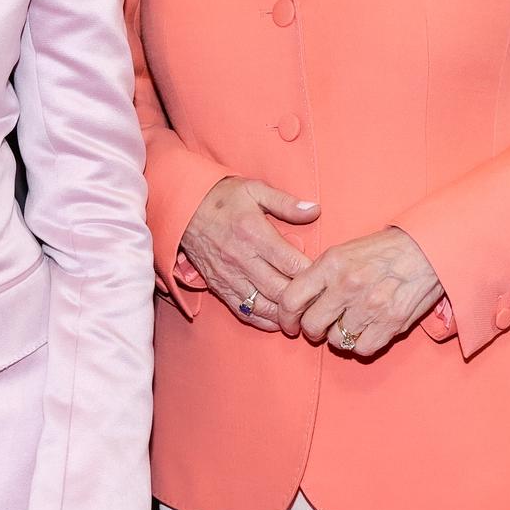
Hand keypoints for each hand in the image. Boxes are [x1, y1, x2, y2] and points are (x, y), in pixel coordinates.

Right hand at [179, 176, 321, 331]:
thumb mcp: (254, 190)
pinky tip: (278, 320)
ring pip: (264, 306)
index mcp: (255, 234)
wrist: (182, 208)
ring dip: (285, 315)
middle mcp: (243, 259)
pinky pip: (243, 311)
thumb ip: (286, 203)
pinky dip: (263, 320)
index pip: (292, 265)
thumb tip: (314, 210)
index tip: (327, 278)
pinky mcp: (219, 286)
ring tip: (303, 315)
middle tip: (321, 301)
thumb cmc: (222, 198)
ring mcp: (229, 276)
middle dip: (304, 300)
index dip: (313, 275)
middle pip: (281, 291)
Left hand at [272, 227, 444, 356]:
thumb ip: (319, 275)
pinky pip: (362, 348)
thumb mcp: (343, 251)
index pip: (291, 299)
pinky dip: (361, 344)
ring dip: (339, 337)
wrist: (427, 249)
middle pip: (312, 325)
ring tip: (348, 325)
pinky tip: (365, 331)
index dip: (286, 317)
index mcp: (331, 264)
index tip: (289, 324)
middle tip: (318, 328)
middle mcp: (347, 285)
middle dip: (311, 331)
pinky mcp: (391, 322)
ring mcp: (370, 306)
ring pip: (336, 340)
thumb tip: (298, 300)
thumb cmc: (383, 250)